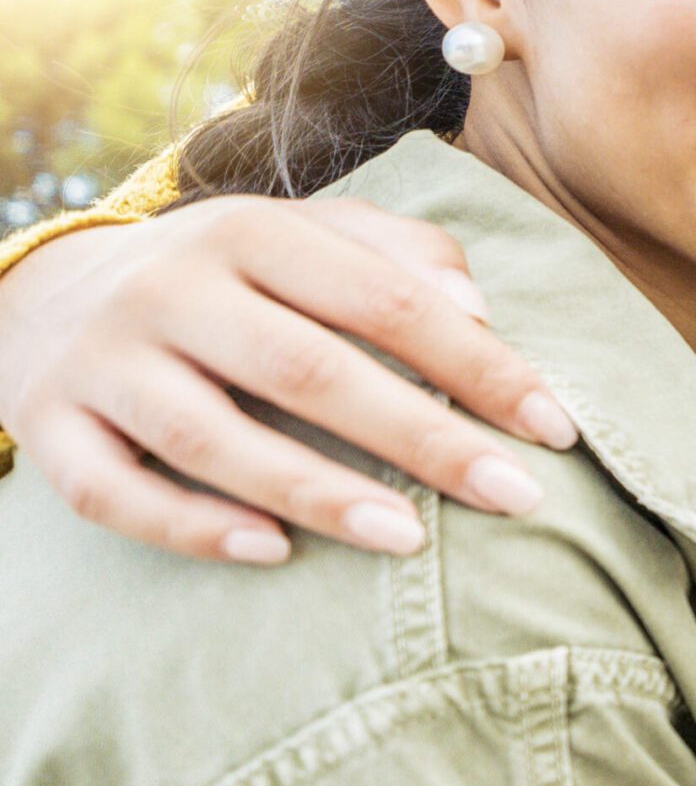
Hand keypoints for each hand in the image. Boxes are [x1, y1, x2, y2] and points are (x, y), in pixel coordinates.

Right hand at [0, 197, 574, 564]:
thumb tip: (479, 308)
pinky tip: (271, 553)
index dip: (479, 366)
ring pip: (212, 436)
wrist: (45, 290)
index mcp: (251, 232)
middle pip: (309, 369)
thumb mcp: (307, 236)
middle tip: (517, 498)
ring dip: (316, 491)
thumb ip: (401, 255)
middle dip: (423, 437)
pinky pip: (112, 494)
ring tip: (410, 538)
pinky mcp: (48, 426)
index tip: (555, 430)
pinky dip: (190, 526)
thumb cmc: (225, 275)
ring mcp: (102, 362)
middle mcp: (170, 289)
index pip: (387, 300)